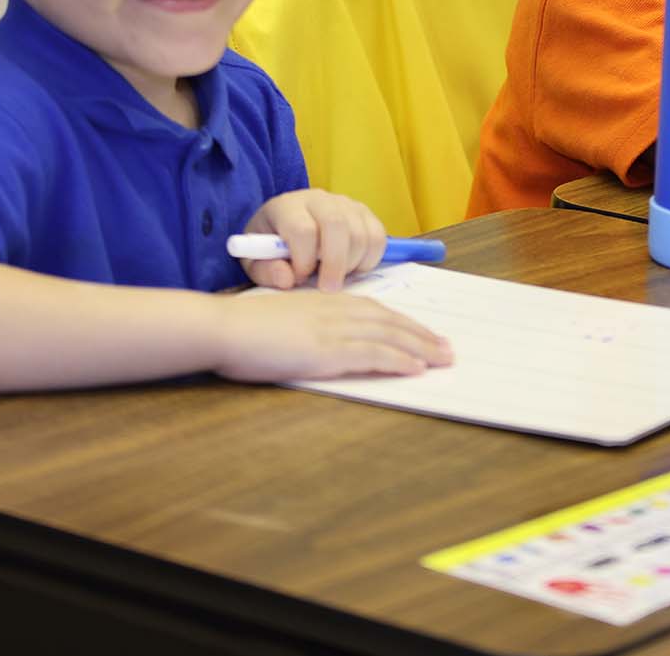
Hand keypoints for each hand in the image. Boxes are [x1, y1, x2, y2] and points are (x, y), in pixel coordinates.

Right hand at [213, 290, 452, 380]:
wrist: (223, 327)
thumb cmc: (244, 328)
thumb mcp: (283, 320)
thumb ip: (308, 327)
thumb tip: (324, 343)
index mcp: (324, 302)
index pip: (374, 309)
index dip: (402, 322)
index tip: (422, 333)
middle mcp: (334, 310)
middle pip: (389, 320)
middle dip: (420, 334)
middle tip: (446, 348)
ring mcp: (332, 329)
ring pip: (388, 335)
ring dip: (420, 347)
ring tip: (442, 358)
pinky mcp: (326, 350)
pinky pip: (372, 353)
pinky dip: (398, 359)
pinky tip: (415, 367)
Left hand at [242, 189, 387, 291]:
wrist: (285, 228)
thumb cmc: (270, 248)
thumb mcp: (255, 261)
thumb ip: (265, 271)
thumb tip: (288, 279)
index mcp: (287, 206)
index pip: (303, 230)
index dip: (304, 260)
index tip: (299, 279)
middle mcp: (318, 199)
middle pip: (337, 225)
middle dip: (335, 264)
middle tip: (329, 289)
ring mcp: (345, 203)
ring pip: (361, 232)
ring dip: (352, 263)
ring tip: (336, 277)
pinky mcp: (364, 213)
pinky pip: (378, 237)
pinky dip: (369, 259)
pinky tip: (351, 268)